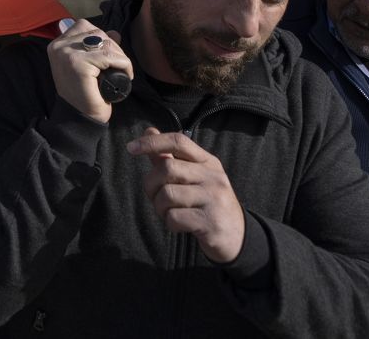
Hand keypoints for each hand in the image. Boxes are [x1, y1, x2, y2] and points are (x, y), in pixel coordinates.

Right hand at [47, 20, 132, 123]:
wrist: (79, 118)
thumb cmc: (83, 92)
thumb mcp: (89, 65)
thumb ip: (98, 47)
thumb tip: (115, 33)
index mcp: (57, 44)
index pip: (84, 26)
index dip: (102, 38)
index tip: (109, 56)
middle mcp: (59, 46)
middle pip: (96, 32)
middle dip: (114, 47)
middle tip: (119, 66)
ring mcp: (67, 54)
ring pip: (105, 43)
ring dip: (120, 56)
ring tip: (121, 70)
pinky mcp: (78, 64)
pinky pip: (110, 57)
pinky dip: (123, 64)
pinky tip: (125, 75)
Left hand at [127, 127, 245, 262]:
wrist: (237, 237)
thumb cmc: (207, 203)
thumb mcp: (194, 178)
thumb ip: (169, 157)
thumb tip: (149, 131)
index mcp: (208, 162)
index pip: (179, 141)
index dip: (152, 142)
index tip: (131, 148)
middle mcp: (213, 176)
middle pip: (167, 168)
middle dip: (151, 184)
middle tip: (155, 197)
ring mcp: (214, 199)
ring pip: (167, 194)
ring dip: (159, 207)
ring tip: (170, 212)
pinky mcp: (210, 222)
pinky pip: (174, 217)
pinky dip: (169, 223)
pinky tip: (179, 225)